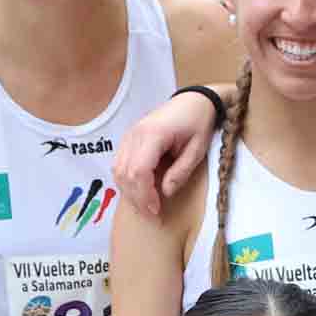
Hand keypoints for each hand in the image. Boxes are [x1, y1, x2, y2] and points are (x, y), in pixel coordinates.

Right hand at [113, 92, 220, 220]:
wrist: (193, 101)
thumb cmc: (197, 123)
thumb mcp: (197, 149)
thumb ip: (181, 172)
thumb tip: (165, 193)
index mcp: (153, 134)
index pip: (139, 171)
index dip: (145, 195)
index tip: (156, 210)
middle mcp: (135, 134)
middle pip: (125, 173)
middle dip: (136, 198)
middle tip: (151, 215)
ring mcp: (129, 135)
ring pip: (118, 170)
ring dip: (129, 192)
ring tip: (145, 206)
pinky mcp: (129, 139)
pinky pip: (120, 164)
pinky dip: (127, 181)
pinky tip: (139, 191)